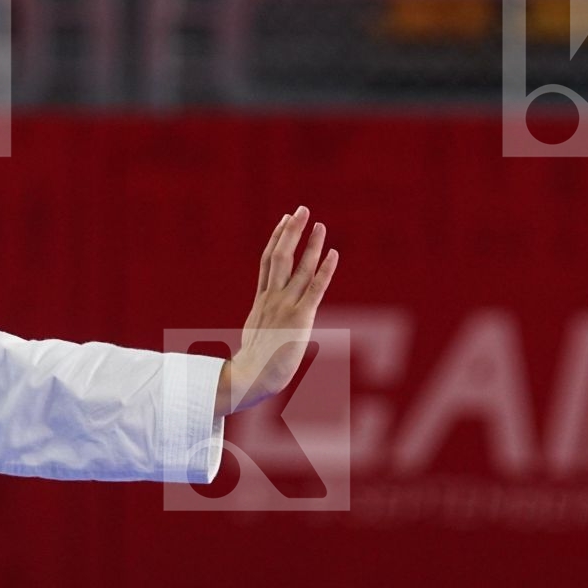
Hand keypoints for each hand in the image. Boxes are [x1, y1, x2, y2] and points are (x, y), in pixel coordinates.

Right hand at [217, 206, 337, 416]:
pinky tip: (334, 253)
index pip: (268, 261)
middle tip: (301, 209)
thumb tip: (263, 323)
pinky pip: (314, 289)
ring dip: (310, 245)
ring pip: (297, 268)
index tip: (284, 220)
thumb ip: (263, 322)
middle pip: (279, 256)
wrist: (253, 377)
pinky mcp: (300, 318)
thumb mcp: (257, 335)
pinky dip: (325, 270)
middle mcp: (272, 298)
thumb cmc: (254, 363)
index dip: (277, 238)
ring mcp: (285, 306)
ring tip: (320, 225)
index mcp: (261, 300)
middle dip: (291, 231)